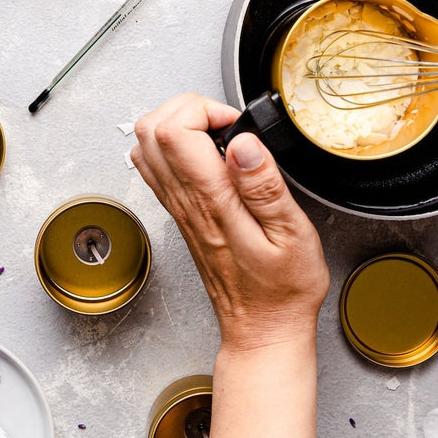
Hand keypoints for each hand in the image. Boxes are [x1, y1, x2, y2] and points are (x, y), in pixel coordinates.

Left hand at [131, 93, 329, 351]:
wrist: (262, 329)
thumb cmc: (281, 290)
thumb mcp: (292, 235)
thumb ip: (265, 185)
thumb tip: (243, 143)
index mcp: (211, 202)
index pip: (173, 131)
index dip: (204, 110)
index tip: (236, 124)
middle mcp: (185, 203)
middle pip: (149, 129)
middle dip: (188, 108)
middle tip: (227, 123)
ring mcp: (177, 209)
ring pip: (145, 146)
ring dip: (178, 124)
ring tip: (217, 135)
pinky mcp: (180, 215)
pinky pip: (155, 168)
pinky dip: (174, 146)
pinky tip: (206, 155)